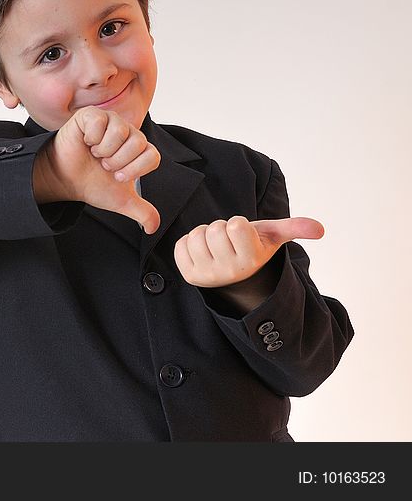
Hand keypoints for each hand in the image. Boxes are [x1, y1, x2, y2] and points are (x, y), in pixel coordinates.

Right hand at [33, 106, 160, 232]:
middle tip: (104, 165)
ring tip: (95, 154)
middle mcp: (128, 132)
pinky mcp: (92, 115)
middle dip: (118, 161)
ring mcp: (110, 121)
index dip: (135, 169)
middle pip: (137, 143)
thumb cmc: (92, 184)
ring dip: (104, 150)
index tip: (118, 176)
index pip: (152, 155)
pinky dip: (91, 138)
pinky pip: (100, 122)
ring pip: (120, 131)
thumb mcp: (120, 201)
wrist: (66, 179)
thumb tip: (153, 227)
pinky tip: (86, 143)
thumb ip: (141, 212)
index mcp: (139, 148)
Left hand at [174, 216, 324, 287]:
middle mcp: (230, 270)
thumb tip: (320, 229)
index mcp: (251, 258)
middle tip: (227, 240)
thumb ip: (294, 229)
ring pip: (195, 236)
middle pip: (214, 229)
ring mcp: (208, 275)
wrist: (233, 276)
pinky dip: (188, 244)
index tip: (241, 234)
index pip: (235, 225)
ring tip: (215, 246)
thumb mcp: (272, 237)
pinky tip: (202, 252)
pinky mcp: (189, 275)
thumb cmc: (251, 248)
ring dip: (203, 235)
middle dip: (219, 228)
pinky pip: (180, 246)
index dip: (236, 224)